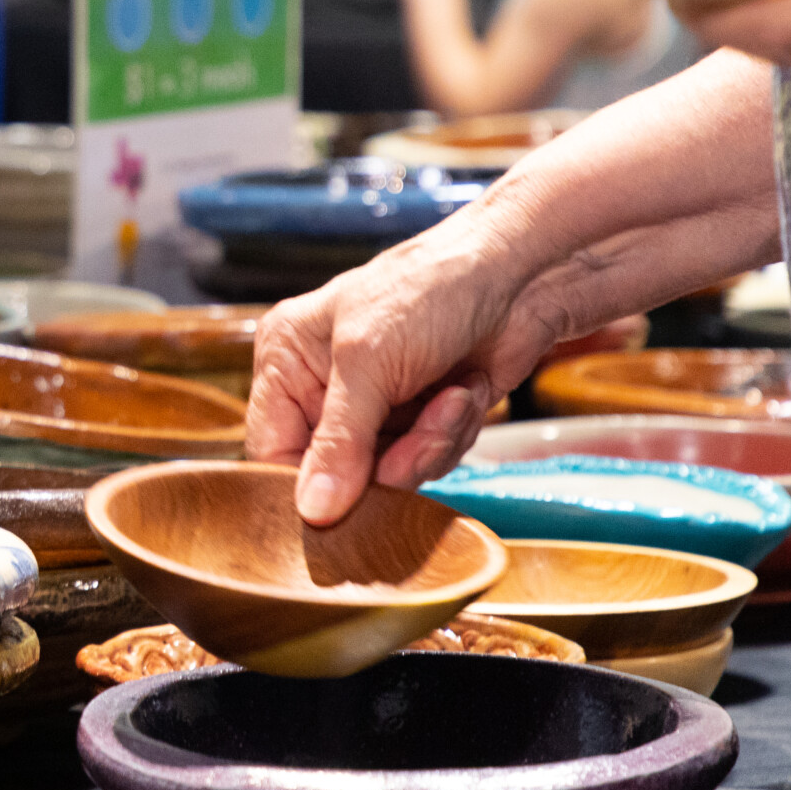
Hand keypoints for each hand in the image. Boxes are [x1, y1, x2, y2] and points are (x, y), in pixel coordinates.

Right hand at [248, 212, 548, 524]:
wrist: (519, 278)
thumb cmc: (431, 289)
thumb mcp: (369, 361)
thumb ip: (338, 442)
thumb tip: (312, 511)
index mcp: (287, 359)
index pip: (271, 449)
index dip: (305, 484)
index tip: (343, 505)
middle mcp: (324, 385)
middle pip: (334, 473)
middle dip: (387, 462)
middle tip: (420, 437)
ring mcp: (375, 406)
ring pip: (385, 475)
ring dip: (428, 444)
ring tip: (451, 396)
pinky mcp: (420, 420)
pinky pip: (425, 463)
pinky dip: (451, 434)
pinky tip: (463, 392)